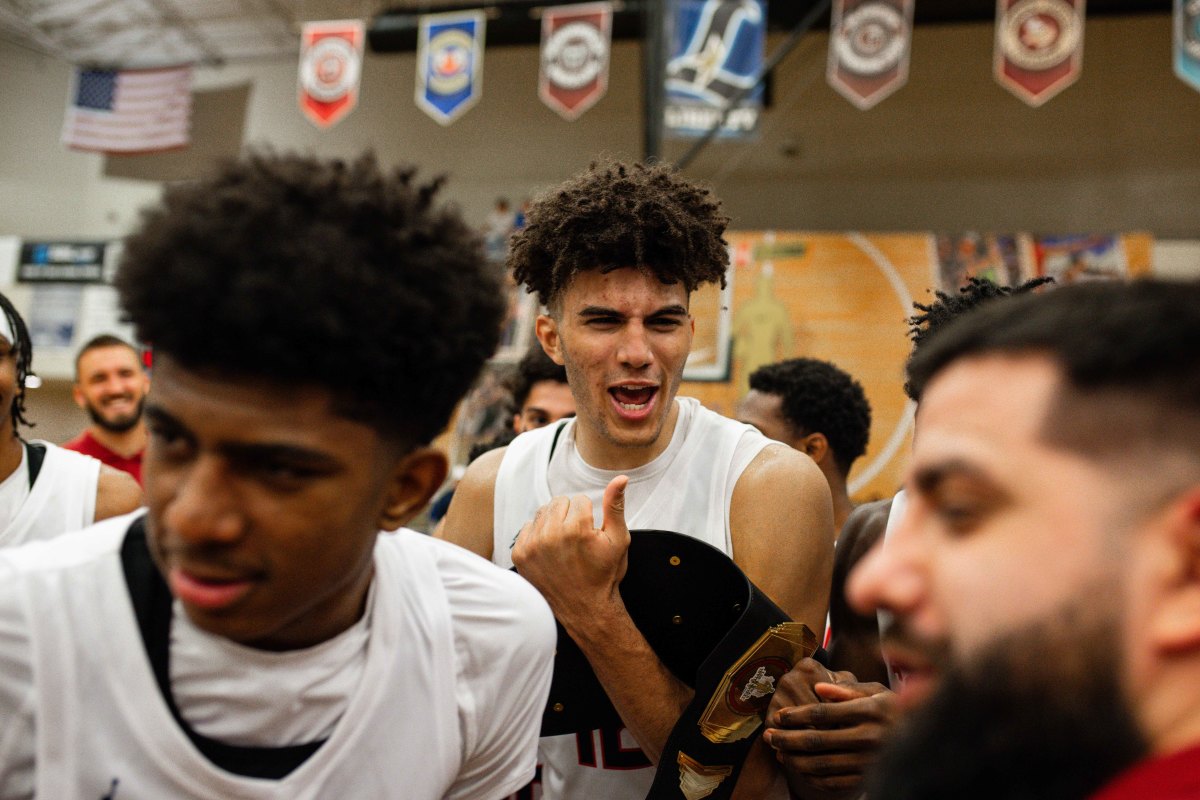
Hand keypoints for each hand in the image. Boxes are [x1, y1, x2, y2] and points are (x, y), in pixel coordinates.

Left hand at [511, 476, 630, 632]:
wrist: (585, 609)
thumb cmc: (604, 574)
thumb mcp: (618, 540)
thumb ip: (616, 506)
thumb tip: (621, 478)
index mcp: (576, 529)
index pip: (580, 500)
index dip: (589, 517)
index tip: (590, 536)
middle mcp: (550, 535)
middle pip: (559, 502)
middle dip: (570, 515)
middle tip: (577, 539)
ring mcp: (532, 546)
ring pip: (543, 512)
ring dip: (553, 523)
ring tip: (564, 544)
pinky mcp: (520, 554)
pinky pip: (527, 527)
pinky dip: (538, 535)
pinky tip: (550, 552)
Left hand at [762, 662, 897, 796]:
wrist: (924, 738)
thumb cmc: (894, 709)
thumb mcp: (877, 692)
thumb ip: (847, 690)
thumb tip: (819, 687)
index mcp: (869, 710)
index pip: (823, 713)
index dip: (796, 715)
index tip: (778, 716)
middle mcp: (868, 736)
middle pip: (817, 739)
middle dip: (787, 738)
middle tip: (768, 735)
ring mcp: (868, 759)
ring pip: (822, 763)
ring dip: (794, 759)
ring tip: (778, 751)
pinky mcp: (868, 776)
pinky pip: (834, 781)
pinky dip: (812, 777)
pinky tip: (799, 769)